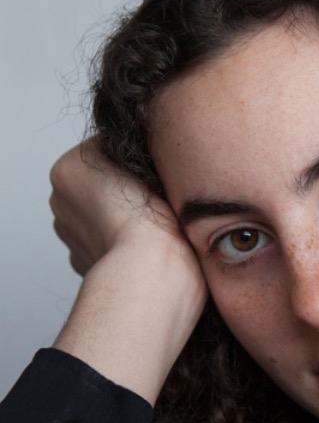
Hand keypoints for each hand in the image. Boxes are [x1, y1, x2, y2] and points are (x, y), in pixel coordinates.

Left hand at [50, 139, 207, 401]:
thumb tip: (141, 157)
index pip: (106, 150)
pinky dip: (118, 244)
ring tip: (151, 227)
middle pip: (98, 184)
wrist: (153, 272)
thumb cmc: (154, 221)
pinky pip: (101, 243)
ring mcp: (68, 235)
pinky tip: (140, 247)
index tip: (155, 177)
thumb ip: (135, 153)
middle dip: (123, 191)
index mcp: (68, 168)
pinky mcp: (81, 264)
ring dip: (121, 218)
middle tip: (154, 202)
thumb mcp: (148, 159)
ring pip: (99, 215)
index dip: (136, 162)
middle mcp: (59, 200)